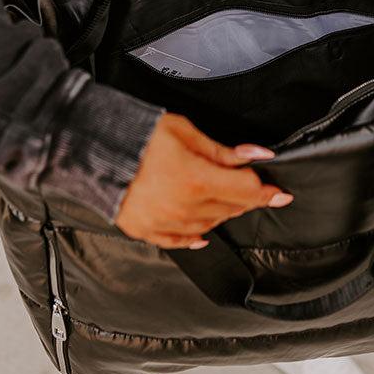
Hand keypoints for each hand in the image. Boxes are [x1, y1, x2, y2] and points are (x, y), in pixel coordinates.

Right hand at [115, 114, 292, 248]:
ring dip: (223, 211)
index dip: (267, 191)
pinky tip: (203, 235)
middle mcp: (184, 207)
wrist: (93, 150)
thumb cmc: (138, 134)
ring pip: (210, 224)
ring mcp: (165, 223)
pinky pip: (179, 241)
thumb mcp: (185, 132)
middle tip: (253, 187)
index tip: (281, 193)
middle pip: (230, 208)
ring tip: (224, 197)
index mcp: (197, 180)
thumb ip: (223, 150)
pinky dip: (194, 237)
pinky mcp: (146, 231)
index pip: (246, 190)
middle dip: (245, 197)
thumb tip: (257, 154)